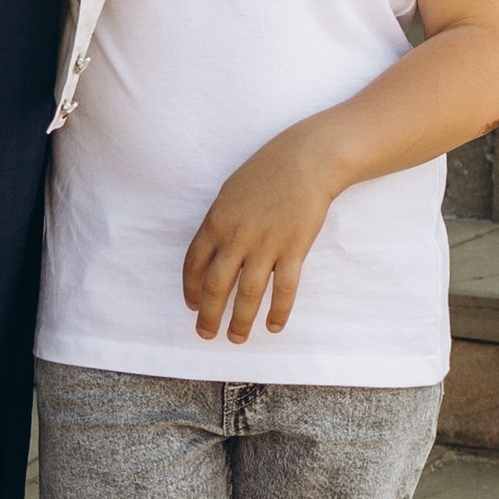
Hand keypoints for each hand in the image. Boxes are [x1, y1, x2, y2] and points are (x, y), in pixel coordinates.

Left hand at [183, 127, 340, 343]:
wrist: (307, 159)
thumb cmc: (268, 171)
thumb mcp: (231, 192)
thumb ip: (221, 222)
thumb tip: (214, 250)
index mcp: (216, 221)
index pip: (194, 264)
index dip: (190, 289)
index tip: (191, 305)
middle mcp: (236, 237)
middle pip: (215, 286)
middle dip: (208, 315)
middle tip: (206, 334)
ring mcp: (265, 245)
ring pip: (247, 294)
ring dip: (240, 321)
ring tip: (235, 338)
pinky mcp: (293, 250)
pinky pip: (283, 289)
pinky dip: (278, 311)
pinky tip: (273, 327)